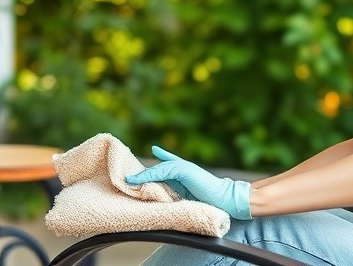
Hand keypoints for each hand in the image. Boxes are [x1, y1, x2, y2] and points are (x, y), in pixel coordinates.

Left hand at [126, 146, 251, 219]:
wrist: (225, 198)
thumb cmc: (211, 200)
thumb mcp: (190, 195)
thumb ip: (178, 192)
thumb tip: (163, 198)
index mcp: (185, 172)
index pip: (167, 163)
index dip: (158, 158)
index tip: (151, 152)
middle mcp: (182, 167)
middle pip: (158, 167)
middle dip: (143, 171)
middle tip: (127, 176)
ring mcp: (183, 167)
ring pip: (158, 169)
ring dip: (142, 175)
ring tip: (128, 180)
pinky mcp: (184, 170)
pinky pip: (163, 171)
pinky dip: (150, 176)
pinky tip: (138, 180)